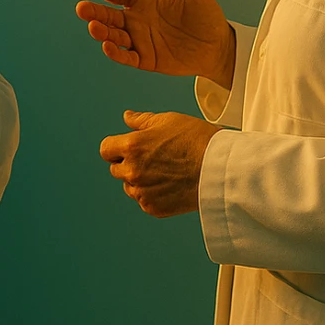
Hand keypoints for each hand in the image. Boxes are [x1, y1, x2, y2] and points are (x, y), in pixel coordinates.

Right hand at [76, 0, 234, 87]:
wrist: (218, 44)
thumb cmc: (205, 12)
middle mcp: (136, 19)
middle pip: (108, 14)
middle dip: (93, 11)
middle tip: (82, 9)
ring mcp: (140, 39)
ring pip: (113, 35)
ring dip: (102, 32)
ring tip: (94, 27)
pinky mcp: (147, 59)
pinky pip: (127, 57)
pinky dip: (116, 53)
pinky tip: (108, 46)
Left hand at [99, 110, 222, 217]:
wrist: (218, 169)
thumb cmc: (196, 139)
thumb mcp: (167, 120)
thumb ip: (141, 120)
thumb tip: (127, 117)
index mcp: (132, 147)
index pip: (106, 149)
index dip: (115, 146)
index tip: (127, 146)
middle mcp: (132, 171)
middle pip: (115, 169)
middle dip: (127, 162)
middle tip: (151, 157)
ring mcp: (142, 192)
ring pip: (129, 186)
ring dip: (138, 179)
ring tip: (163, 171)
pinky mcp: (153, 208)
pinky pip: (143, 200)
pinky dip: (151, 193)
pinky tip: (169, 183)